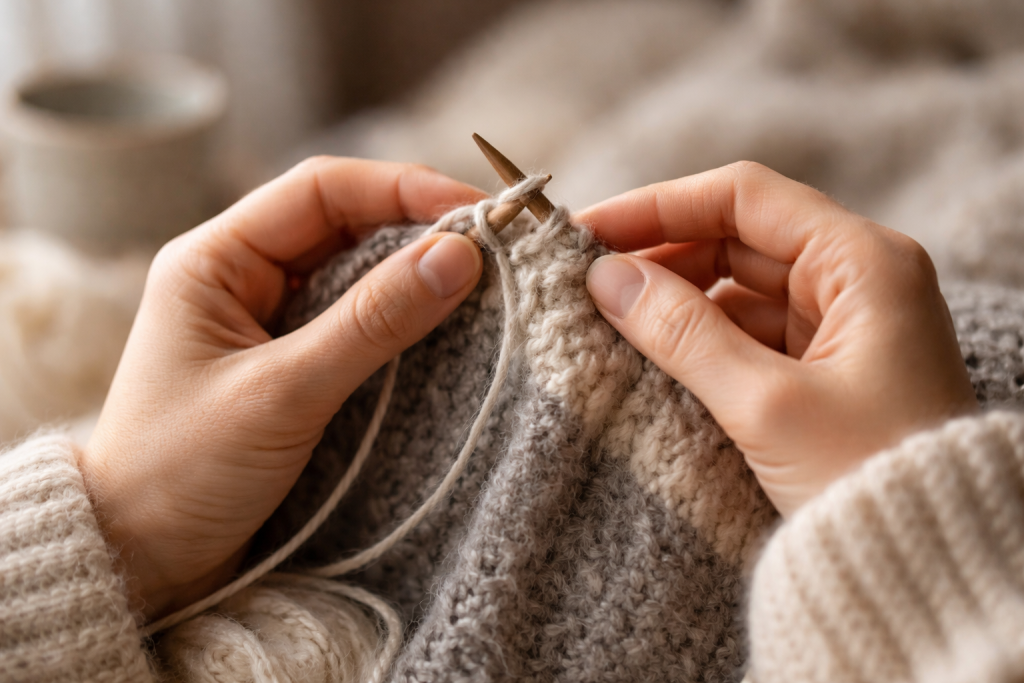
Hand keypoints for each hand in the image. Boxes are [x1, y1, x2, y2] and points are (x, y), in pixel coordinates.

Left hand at [80, 158, 484, 618]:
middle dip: (420, 230)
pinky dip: (404, 321)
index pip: (322, 190)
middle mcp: (243, 275)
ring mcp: (270, 320)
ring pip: (359, 273)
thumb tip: (459, 255)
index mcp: (214, 259)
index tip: (477, 211)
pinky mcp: (294, 363)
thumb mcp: (282, 393)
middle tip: (497, 247)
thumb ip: (372, 322)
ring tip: (485, 283)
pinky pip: (360, 322)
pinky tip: (448, 327)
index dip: (404, 189)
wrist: (143, 559)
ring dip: (418, 276)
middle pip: (347, 224)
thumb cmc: (181, 471)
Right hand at [578, 162, 976, 516]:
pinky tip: (653, 355)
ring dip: (676, 300)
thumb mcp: (766, 404)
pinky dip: (701, 339)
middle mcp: (858, 279)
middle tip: (587, 278)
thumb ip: (682, 332)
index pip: (743, 198)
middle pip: (738, 238)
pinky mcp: (828, 368)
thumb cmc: (872, 480)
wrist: (931, 565)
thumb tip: (605, 278)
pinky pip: (750, 333)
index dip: (659, 206)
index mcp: (864, 263)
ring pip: (740, 288)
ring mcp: (844, 324)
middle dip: (661, 255)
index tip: (590, 230)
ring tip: (609, 319)